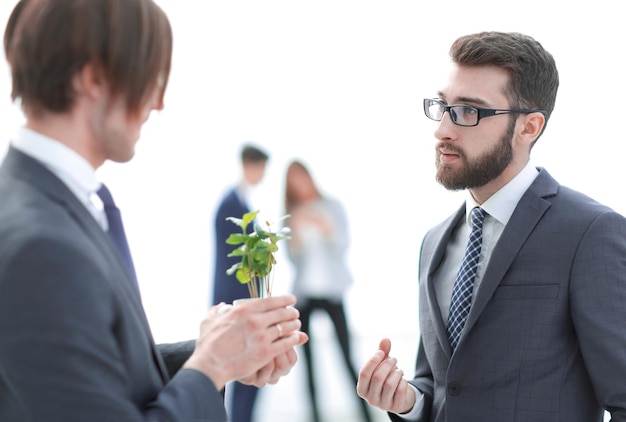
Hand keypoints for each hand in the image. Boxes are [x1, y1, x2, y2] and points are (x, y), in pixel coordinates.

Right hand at [184, 294, 306, 389]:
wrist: (210, 365)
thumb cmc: (208, 344)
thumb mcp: (209, 320)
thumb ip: (217, 310)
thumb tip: (223, 305)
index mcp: (244, 310)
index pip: (271, 301)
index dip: (285, 300)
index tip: (291, 300)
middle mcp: (255, 321)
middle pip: (281, 313)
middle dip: (291, 312)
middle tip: (294, 313)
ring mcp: (262, 337)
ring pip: (286, 327)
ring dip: (293, 325)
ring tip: (296, 324)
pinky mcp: (266, 352)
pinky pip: (286, 343)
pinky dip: (293, 339)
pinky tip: (295, 338)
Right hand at [357, 338, 415, 413]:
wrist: (400, 396)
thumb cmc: (387, 377)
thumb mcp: (382, 364)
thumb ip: (382, 351)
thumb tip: (385, 339)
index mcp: (362, 389)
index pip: (364, 373)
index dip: (373, 360)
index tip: (381, 352)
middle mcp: (370, 399)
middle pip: (378, 377)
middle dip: (388, 364)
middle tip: (394, 359)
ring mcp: (383, 405)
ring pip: (390, 384)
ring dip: (397, 372)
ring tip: (398, 370)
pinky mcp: (396, 407)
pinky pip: (401, 390)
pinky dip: (403, 381)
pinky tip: (402, 379)